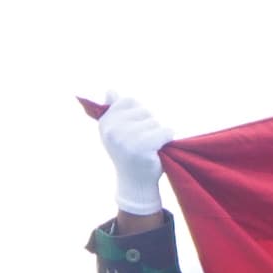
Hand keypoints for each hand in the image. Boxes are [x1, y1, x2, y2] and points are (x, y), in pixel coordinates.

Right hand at [91, 92, 172, 216]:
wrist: (135, 181)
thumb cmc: (130, 153)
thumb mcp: (117, 130)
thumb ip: (115, 110)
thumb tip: (111, 91)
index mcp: (105, 122)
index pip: (130, 101)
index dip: (138, 114)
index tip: (133, 130)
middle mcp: (111, 129)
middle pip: (145, 111)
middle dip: (149, 125)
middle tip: (141, 142)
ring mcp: (125, 138)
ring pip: (155, 122)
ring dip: (157, 134)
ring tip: (148, 148)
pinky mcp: (141, 147)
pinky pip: (166, 131)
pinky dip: (167, 139)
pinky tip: (157, 150)